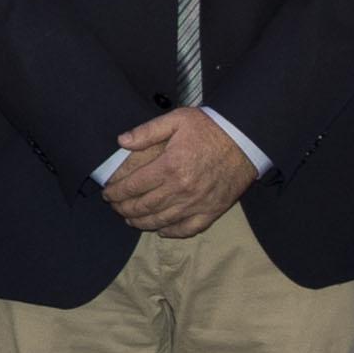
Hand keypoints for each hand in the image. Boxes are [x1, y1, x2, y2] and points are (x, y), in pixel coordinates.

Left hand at [104, 108, 254, 236]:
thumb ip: (147, 131)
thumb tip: (121, 141)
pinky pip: (188, 228)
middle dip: (124, 209)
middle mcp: (181, 189)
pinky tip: (161, 230)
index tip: (107, 194)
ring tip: (130, 220)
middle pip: (143, 206)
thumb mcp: (177, 120)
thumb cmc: (211, 128)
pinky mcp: (212, 210)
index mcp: (169, 167)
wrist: (246, 139)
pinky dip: (172, 232)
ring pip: (161, 220)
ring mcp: (197, 203)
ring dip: (142, 223)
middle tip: (115, 207)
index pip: (133, 187)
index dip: (115, 193)